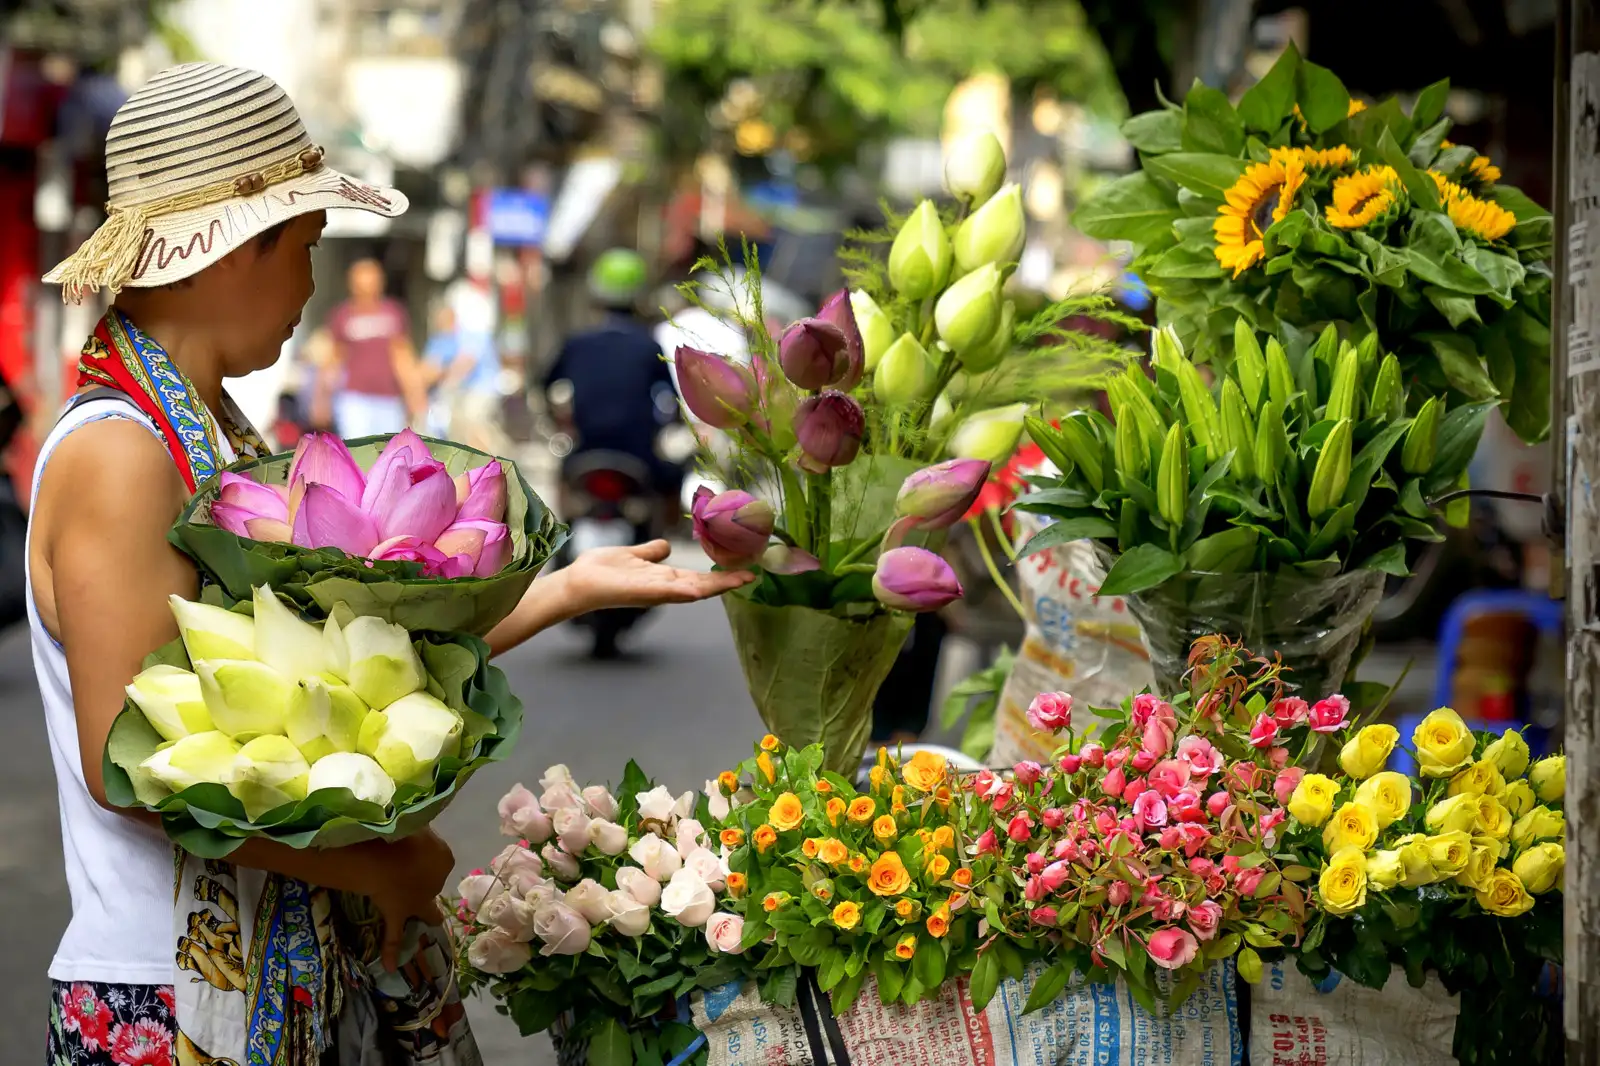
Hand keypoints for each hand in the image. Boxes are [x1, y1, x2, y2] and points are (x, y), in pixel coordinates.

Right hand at [360, 830, 455, 969]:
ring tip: (432, 922)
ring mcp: (418, 902)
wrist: (390, 855)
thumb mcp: (418, 824)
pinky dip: (391, 951)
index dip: (424, 853)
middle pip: (434, 881)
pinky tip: (391, 968)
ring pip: (427, 911)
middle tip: (414, 872)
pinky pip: (394, 936)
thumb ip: (418, 830)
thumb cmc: (404, 833)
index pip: (438, 857)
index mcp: (444, 858)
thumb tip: (411, 829)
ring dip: (427, 914)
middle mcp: (435, 883)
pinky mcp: (398, 914)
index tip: (411, 847)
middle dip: (428, 879)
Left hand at [561, 539, 754, 613]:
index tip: (744, 570)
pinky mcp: (641, 593)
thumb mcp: (632, 554)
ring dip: (715, 586)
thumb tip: (665, 547)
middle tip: (752, 575)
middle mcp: (663, 588)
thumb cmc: (600, 570)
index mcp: (662, 578)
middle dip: (727, 581)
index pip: (699, 578)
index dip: (721, 575)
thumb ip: (650, 553)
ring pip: (691, 590)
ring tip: (739, 580)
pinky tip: (699, 590)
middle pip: (702, 585)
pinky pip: (666, 592)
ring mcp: (654, 592)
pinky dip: (683, 592)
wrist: (577, 581)